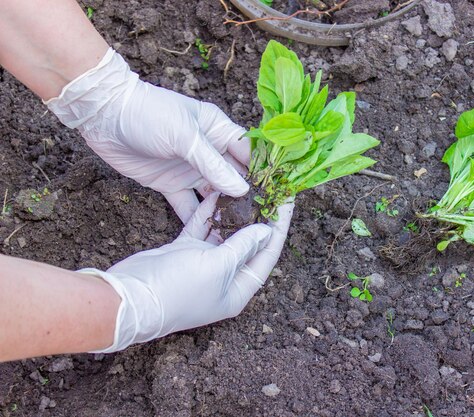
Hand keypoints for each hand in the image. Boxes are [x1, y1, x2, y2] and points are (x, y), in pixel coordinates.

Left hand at [46, 48, 248, 222]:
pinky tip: (209, 236)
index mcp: (219, 131)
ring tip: (240, 233)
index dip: (264, 173)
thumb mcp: (184, 136)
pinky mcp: (170, 184)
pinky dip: (197, 219)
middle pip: (235, 178)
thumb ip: (212, 164)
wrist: (104, 115)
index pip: (250, 154)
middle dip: (248, 198)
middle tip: (262, 222)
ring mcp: (190, 169)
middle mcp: (209, 151)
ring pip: (214, 195)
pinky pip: (188, 205)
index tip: (279, 195)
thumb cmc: (148, 113)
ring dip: (225, 211)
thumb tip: (242, 190)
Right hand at [81, 195, 293, 352]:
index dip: (279, 227)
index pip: (268, 255)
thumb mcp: (218, 266)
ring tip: (247, 185)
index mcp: (238, 289)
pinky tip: (217, 191)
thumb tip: (267, 231)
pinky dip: (208, 212)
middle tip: (268, 188)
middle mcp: (224, 278)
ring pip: (224, 233)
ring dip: (233, 212)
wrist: (128, 298)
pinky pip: (202, 228)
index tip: (288, 200)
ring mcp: (203, 264)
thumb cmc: (178, 289)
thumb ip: (243, 246)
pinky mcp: (184, 252)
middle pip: (248, 242)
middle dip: (259, 216)